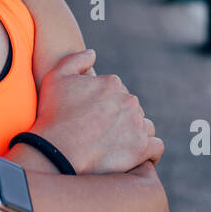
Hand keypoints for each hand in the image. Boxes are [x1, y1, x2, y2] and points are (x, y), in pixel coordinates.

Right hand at [29, 49, 163, 174]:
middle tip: (102, 134)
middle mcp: (129, 101)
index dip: (104, 104)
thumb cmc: (54, 115)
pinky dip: (150, 152)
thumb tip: (93, 53)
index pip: (116, 91)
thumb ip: (76, 60)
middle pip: (131, 109)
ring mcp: (137, 124)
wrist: (57, 150)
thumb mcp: (56, 77)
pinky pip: (156, 147)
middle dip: (120, 118)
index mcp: (112, 83)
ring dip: (135, 133)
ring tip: (118, 146)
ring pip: (145, 126)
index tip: (93, 117)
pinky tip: (140, 157)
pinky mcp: (142, 147)